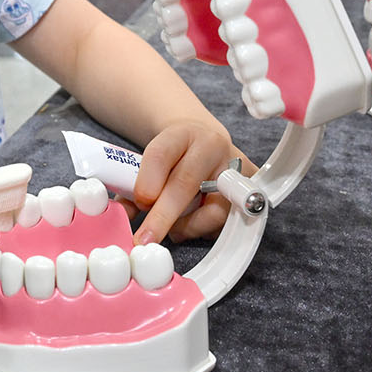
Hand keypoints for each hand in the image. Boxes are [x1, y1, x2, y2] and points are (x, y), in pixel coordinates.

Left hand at [124, 118, 249, 244]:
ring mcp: (235, 166)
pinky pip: (230, 220)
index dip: (148, 181)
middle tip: (145, 238)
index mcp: (180, 133)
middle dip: (162, 216)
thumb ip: (133, 189)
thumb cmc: (173, 157)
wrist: (204, 140)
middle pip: (186, 183)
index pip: (161, 153)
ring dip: (188, 226)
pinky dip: (208, 229)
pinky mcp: (250, 188)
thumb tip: (122, 218)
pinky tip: (194, 223)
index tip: (139, 203)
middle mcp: (211, 145)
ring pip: (214, 208)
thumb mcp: (151, 161)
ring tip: (174, 228)